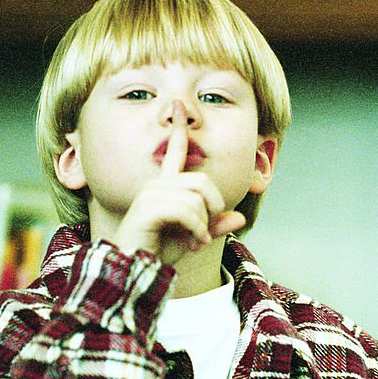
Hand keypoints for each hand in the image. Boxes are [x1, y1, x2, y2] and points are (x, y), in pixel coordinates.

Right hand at [111, 101, 245, 265]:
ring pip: (196, 199)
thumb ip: (215, 226)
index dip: (178, 130)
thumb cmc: (159, 252)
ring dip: (203, 224)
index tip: (179, 107)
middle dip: (213, 208)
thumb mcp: (195, 237)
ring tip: (196, 241)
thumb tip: (240, 218)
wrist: (137, 271)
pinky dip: (197, 229)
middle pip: (202, 182)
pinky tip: (193, 242)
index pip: (174, 152)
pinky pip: (187, 210)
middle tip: (206, 232)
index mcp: (166, 186)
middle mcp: (156, 185)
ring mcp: (150, 194)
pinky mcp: (148, 208)